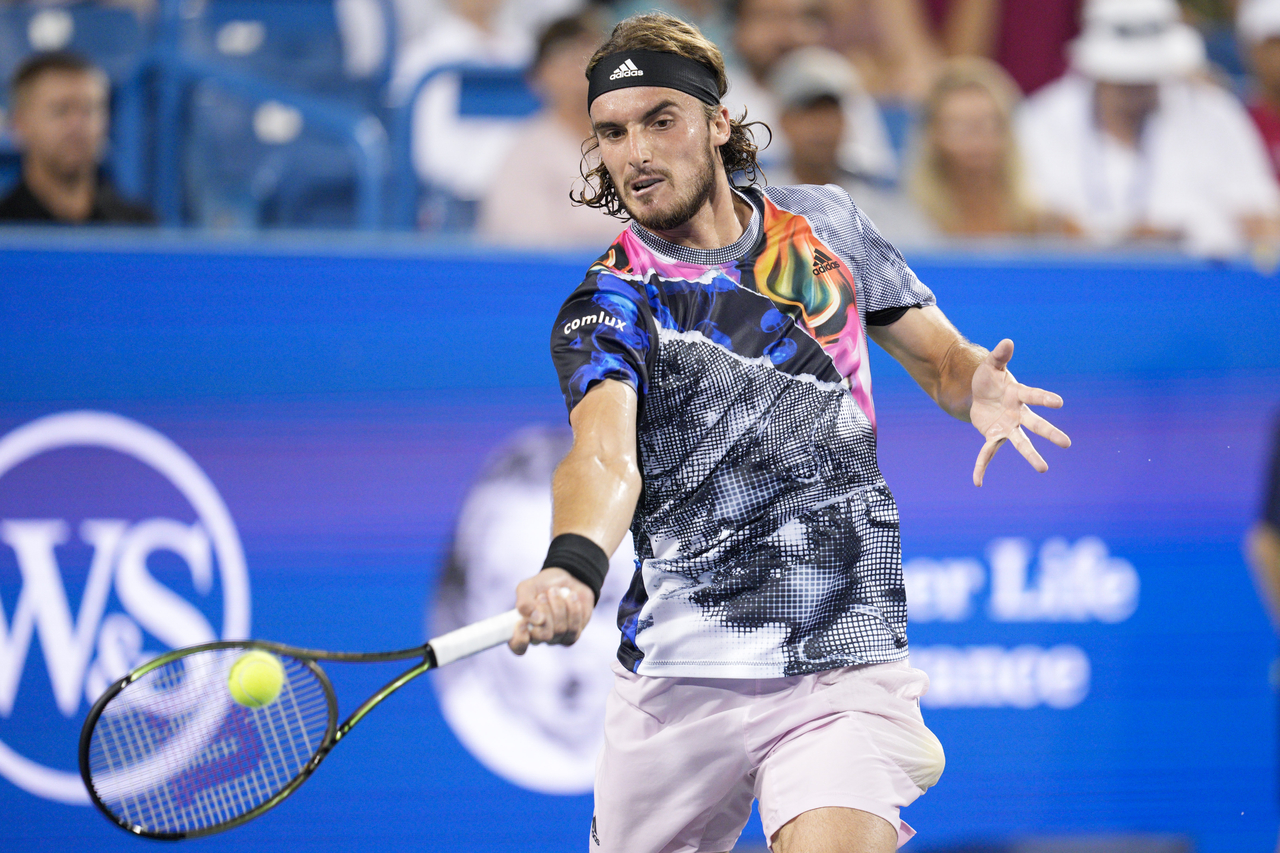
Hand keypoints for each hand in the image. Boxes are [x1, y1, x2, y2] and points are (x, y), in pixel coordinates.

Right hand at [508, 568, 594, 654]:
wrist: (568, 578)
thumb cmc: (543, 585)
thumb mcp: (528, 587)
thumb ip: (524, 602)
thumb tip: (534, 618)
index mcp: (523, 628)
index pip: (518, 646)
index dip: (520, 639)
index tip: (522, 623)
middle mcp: (538, 637)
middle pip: (542, 636)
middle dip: (545, 612)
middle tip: (542, 596)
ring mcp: (556, 638)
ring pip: (559, 630)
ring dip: (558, 606)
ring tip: (555, 590)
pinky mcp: (573, 635)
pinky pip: (574, 628)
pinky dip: (573, 608)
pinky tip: (571, 597)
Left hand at [970, 339, 1070, 486]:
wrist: (979, 394)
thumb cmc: (990, 379)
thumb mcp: (991, 366)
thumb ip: (999, 356)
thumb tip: (1007, 341)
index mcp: (1019, 395)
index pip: (1034, 396)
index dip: (1044, 398)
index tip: (1059, 402)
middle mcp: (1017, 414)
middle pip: (1035, 424)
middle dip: (1049, 433)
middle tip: (1067, 443)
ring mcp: (1007, 427)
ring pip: (1021, 443)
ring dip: (1031, 455)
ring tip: (1044, 469)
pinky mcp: (993, 436)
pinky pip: (988, 453)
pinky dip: (981, 467)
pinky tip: (977, 482)